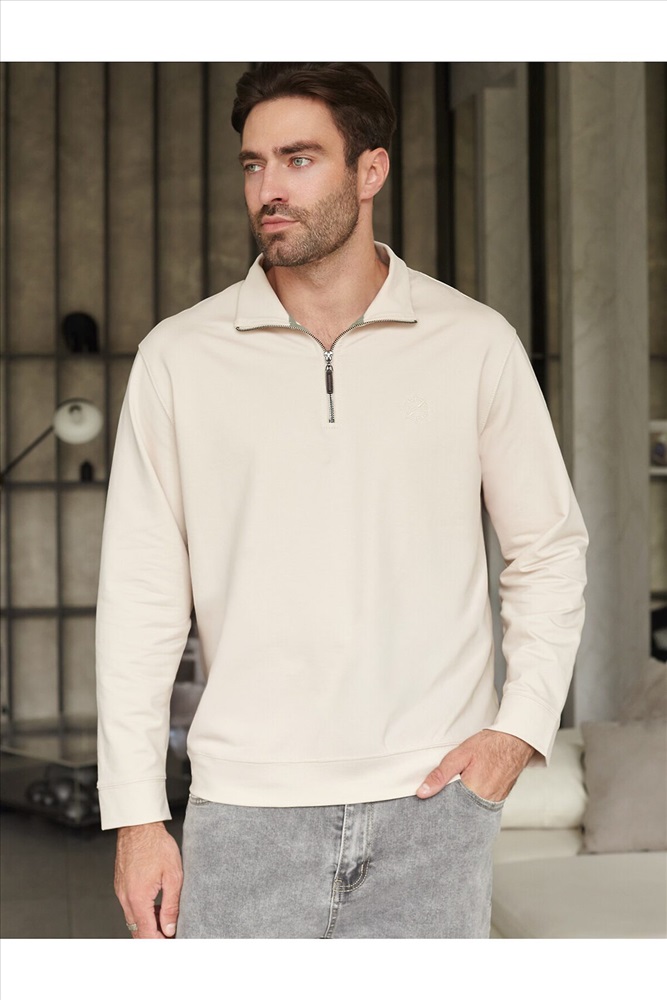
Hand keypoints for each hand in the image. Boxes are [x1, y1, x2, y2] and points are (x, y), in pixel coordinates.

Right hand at [114, 821, 182, 938]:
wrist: (139, 825)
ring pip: (133, 919)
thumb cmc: (156, 845)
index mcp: (138, 898)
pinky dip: (142, 911)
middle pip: (137, 930)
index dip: (159, 942)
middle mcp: (125, 897)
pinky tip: (156, 905)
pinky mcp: (121, 884)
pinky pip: (130, 906)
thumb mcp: (173, 875)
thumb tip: (169, 928)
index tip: (171, 942)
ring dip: (148, 924)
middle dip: (153, 937)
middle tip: (170, 935)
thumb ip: (171, 905)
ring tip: (167, 919)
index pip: (146, 933)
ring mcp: (121, 891)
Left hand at [416, 729, 534, 800]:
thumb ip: (440, 775)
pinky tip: (467, 792)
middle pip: (459, 812)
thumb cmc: (490, 746)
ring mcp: (493, 803)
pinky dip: (471, 800)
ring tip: (454, 793)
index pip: (448, 810)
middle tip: (440, 799)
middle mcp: (485, 802)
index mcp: (473, 792)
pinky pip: (480, 805)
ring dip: (460, 803)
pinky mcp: (498, 799)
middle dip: (448, 807)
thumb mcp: (459, 755)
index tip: (427, 805)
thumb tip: (423, 792)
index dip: (437, 807)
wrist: (515, 741)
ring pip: (469, 810)